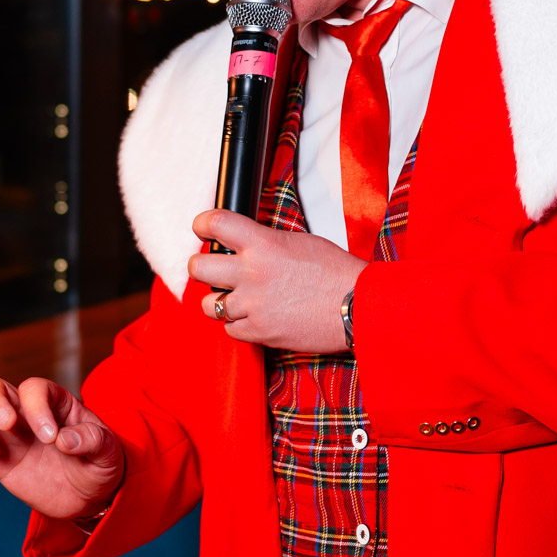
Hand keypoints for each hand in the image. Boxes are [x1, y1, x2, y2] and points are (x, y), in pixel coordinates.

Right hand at [0, 377, 125, 520]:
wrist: (90, 497)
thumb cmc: (100, 464)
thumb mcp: (108, 452)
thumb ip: (92, 440)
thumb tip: (65, 440)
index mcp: (55, 403)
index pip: (35, 389)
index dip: (37, 407)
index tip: (50, 437)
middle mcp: (26, 413)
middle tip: (8, 424)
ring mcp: (8, 437)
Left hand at [189, 210, 365, 350]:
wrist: (358, 306)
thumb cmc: (336, 273)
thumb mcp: (298, 242)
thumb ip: (265, 242)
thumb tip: (243, 244)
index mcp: (263, 243)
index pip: (215, 224)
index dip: (203, 225)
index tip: (203, 229)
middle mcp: (252, 272)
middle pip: (198, 267)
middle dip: (202, 267)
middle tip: (213, 269)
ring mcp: (253, 305)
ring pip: (209, 304)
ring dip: (218, 301)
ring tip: (234, 298)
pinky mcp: (260, 332)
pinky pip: (230, 330)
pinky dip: (238, 325)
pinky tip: (254, 317)